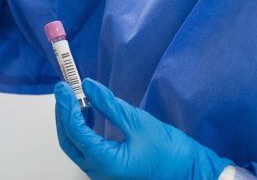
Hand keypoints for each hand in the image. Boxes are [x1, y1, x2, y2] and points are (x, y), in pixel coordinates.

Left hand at [54, 79, 233, 179]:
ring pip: (76, 145)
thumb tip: (87, 86)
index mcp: (105, 162)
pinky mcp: (109, 169)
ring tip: (74, 97)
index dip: (65, 106)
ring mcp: (103, 172)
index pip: (75, 131)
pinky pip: (88, 149)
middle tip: (64, 89)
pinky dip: (83, 130)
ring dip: (72, 121)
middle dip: (63, 113)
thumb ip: (109, 105)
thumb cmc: (171, 153)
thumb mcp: (139, 122)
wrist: (193, 174)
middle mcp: (99, 171)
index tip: (63, 86)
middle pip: (69, 140)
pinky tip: (88, 113)